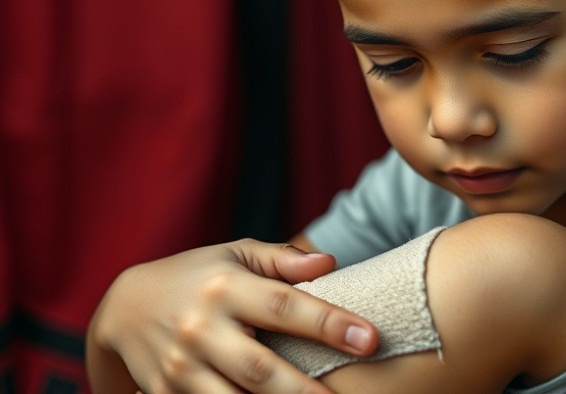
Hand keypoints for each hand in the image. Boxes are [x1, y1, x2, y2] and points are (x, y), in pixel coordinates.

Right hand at [87, 239, 377, 392]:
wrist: (124, 309)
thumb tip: (330, 263)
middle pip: (260, 369)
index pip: (284, 306)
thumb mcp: (235, 255)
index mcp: (225, 287)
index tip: (370, 338)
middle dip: (305, 390)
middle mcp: (201, 328)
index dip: (329, 324)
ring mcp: (181, 367)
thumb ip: (282, 260)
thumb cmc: (198, 276)